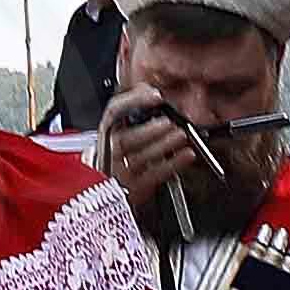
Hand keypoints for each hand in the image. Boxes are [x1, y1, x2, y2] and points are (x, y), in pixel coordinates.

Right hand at [93, 95, 216, 203]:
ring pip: (140, 157)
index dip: (133, 101)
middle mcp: (108, 154)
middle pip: (125, 139)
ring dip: (163, 144)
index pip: (113, 112)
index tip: (154, 95)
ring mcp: (119, 173)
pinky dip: (173, 164)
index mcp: (105, 135)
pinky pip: (155, 176)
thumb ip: (132, 114)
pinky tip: (187, 155)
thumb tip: (149, 90)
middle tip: (170, 122)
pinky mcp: (134, 190)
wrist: (102, 199)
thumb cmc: (115, 162)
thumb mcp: (117, 135)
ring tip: (181, 135)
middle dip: (150, 129)